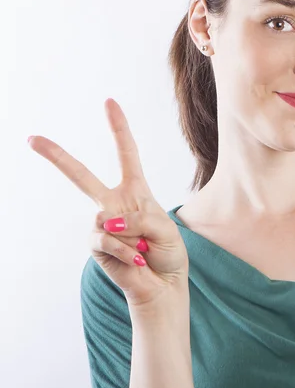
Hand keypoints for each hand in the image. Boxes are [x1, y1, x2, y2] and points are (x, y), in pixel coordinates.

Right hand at [28, 98, 189, 309]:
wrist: (163, 285)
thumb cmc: (168, 254)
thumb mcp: (166, 229)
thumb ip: (141, 218)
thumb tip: (106, 219)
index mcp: (136, 192)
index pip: (126, 155)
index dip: (118, 128)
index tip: (109, 102)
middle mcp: (115, 204)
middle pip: (82, 176)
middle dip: (57, 157)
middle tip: (32, 139)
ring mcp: (102, 224)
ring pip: (102, 217)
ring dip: (132, 236)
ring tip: (143, 249)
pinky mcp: (96, 245)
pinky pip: (105, 239)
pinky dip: (124, 250)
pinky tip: (135, 259)